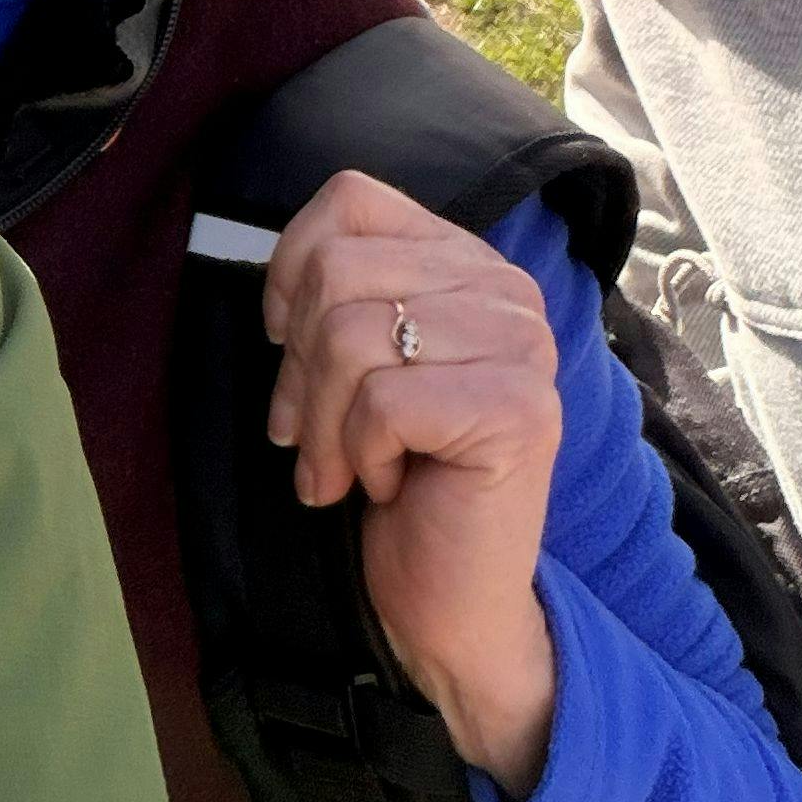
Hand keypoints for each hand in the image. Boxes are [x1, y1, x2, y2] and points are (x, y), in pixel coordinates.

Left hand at [264, 169, 563, 796]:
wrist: (448, 601)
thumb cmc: (394, 478)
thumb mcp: (354, 366)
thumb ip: (334, 298)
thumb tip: (278, 288)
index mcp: (467, 262)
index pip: (351, 200)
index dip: (291, 270)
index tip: (288, 343)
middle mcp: (507, 292)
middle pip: (338, 272)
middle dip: (300, 366)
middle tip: (314, 434)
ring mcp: (523, 348)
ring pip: (353, 335)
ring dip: (326, 422)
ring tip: (350, 467)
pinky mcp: (520, 411)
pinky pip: (384, 402)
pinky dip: (361, 454)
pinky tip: (388, 485)